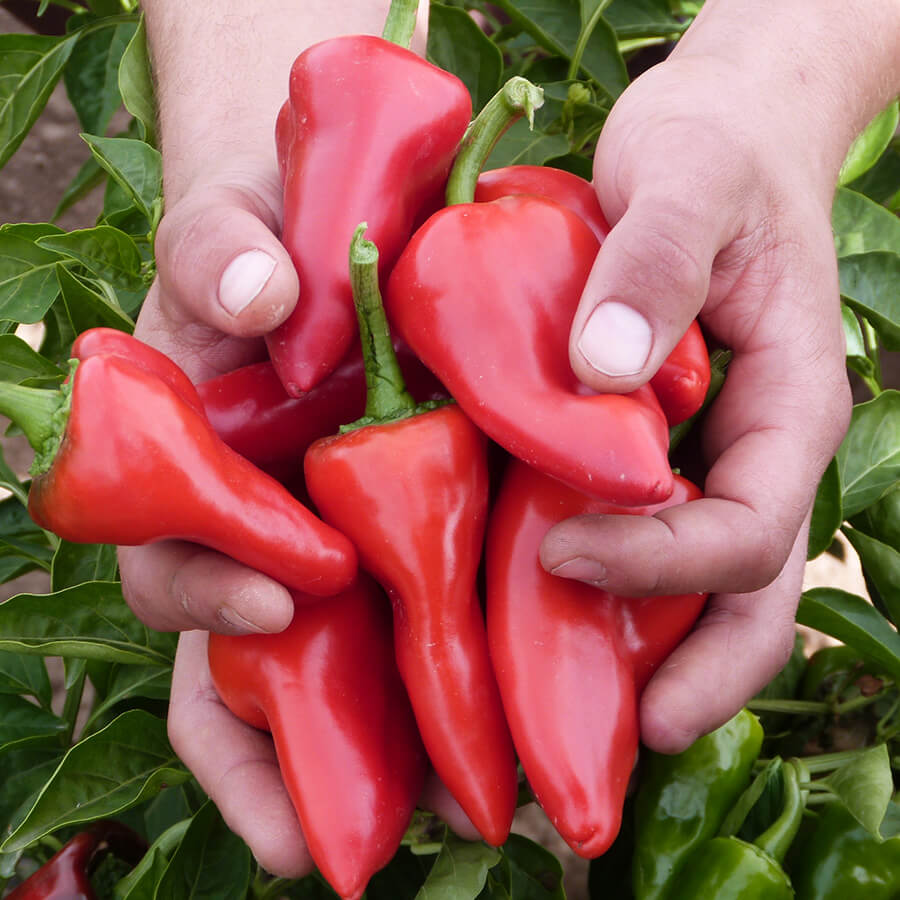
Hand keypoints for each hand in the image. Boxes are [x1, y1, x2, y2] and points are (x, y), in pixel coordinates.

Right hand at [127, 1, 466, 870]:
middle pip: (263, 671)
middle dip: (311, 750)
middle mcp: (266, 535)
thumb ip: (215, 253)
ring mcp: (343, 544)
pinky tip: (529, 709)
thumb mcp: (225, 231)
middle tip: (397, 801)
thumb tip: (256, 298)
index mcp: (196, 484)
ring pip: (353, 676)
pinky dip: (468, 676)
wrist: (327, 218)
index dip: (207, 601)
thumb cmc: (259, 230)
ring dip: (401, 751)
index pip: (174, 574)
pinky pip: (438, 622)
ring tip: (475, 804)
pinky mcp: (419, 534)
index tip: (276, 598)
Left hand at [539, 46, 856, 751]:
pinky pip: (643, 532)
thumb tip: (611, 368)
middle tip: (615, 744)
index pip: (746, 528)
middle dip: (694, 676)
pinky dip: (603, 585)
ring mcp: (706, 454)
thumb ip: (657, 262)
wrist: (710, 137)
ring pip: (695, 582)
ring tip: (561, 718)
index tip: (560, 558)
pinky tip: (535, 611)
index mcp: (786, 409)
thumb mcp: (686, 180)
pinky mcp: (656, 442)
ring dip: (645, 654)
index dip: (662, 565)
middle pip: (743, 593)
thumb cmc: (711, 151)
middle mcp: (752, 452)